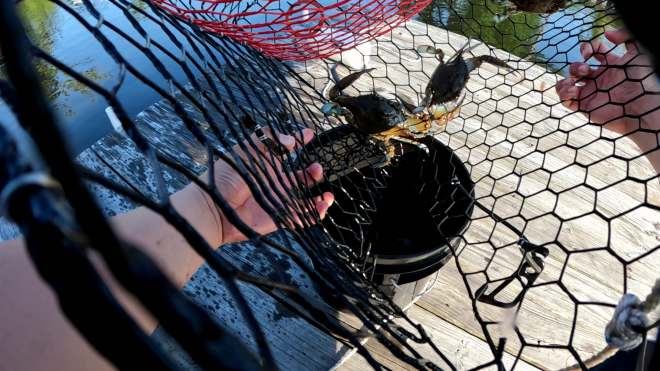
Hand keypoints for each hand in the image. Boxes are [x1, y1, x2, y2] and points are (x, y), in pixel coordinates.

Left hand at [203, 127, 333, 244]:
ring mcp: (278, 201)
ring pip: (305, 199)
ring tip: (328, 195)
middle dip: (313, 172)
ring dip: (319, 197)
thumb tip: (290, 140)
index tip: (309, 133)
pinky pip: (300, 218)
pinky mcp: (279, 218)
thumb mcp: (243, 151)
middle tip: (317, 168)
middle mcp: (274, 182)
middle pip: (301, 177)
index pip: (286, 151)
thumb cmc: (225, 177)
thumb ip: (266, 140)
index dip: (298, 141)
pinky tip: (320, 208)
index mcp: (266, 164)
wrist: (213, 208)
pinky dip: (313, 215)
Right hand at [555, 28, 659, 135]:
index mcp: (609, 66)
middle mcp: (598, 79)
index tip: (587, 54)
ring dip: (564, 81)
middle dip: (576, 67)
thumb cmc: (639, 80)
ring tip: (571, 83)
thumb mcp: (638, 53)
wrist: (638, 104)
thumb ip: (627, 37)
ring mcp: (590, 93)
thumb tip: (607, 33)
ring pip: (567, 85)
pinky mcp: (584, 107)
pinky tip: (572, 91)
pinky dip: (563, 95)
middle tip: (584, 71)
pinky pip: (566, 101)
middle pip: (577, 69)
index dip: (587, 49)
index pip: (594, 52)